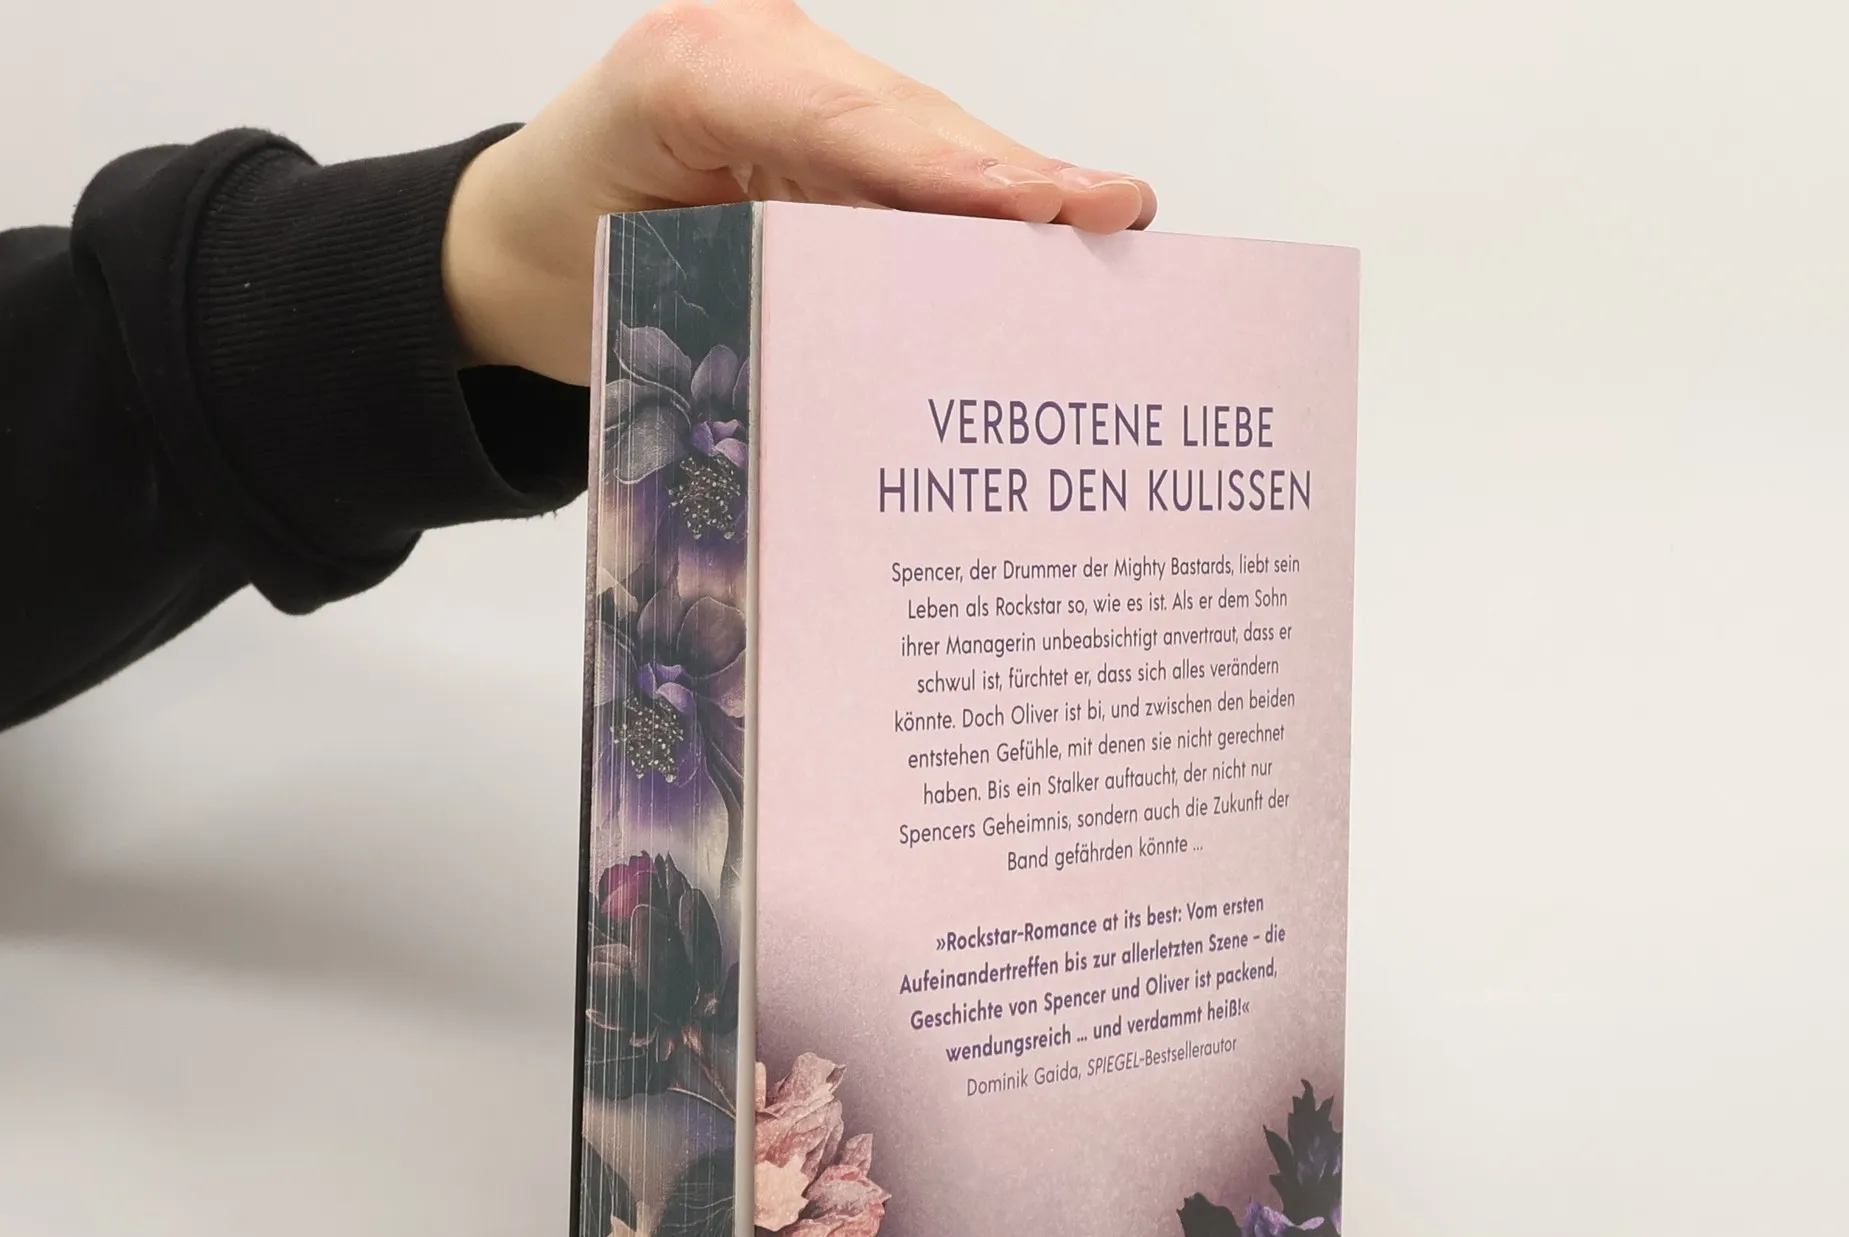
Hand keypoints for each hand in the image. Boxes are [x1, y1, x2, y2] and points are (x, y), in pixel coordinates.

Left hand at [443, 0, 1155, 382]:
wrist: (523, 238)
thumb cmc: (563, 252)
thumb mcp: (622, 279)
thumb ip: (735, 288)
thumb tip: (864, 350)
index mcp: (688, 74)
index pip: (834, 118)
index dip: (939, 164)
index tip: (1025, 204)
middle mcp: (757, 59)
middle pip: (906, 120)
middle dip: (1010, 175)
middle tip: (1109, 214)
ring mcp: (798, 84)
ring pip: (925, 138)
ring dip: (1018, 193)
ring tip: (1109, 223)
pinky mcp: (825, 127)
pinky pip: (912, 164)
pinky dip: (982, 207)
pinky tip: (1057, 235)